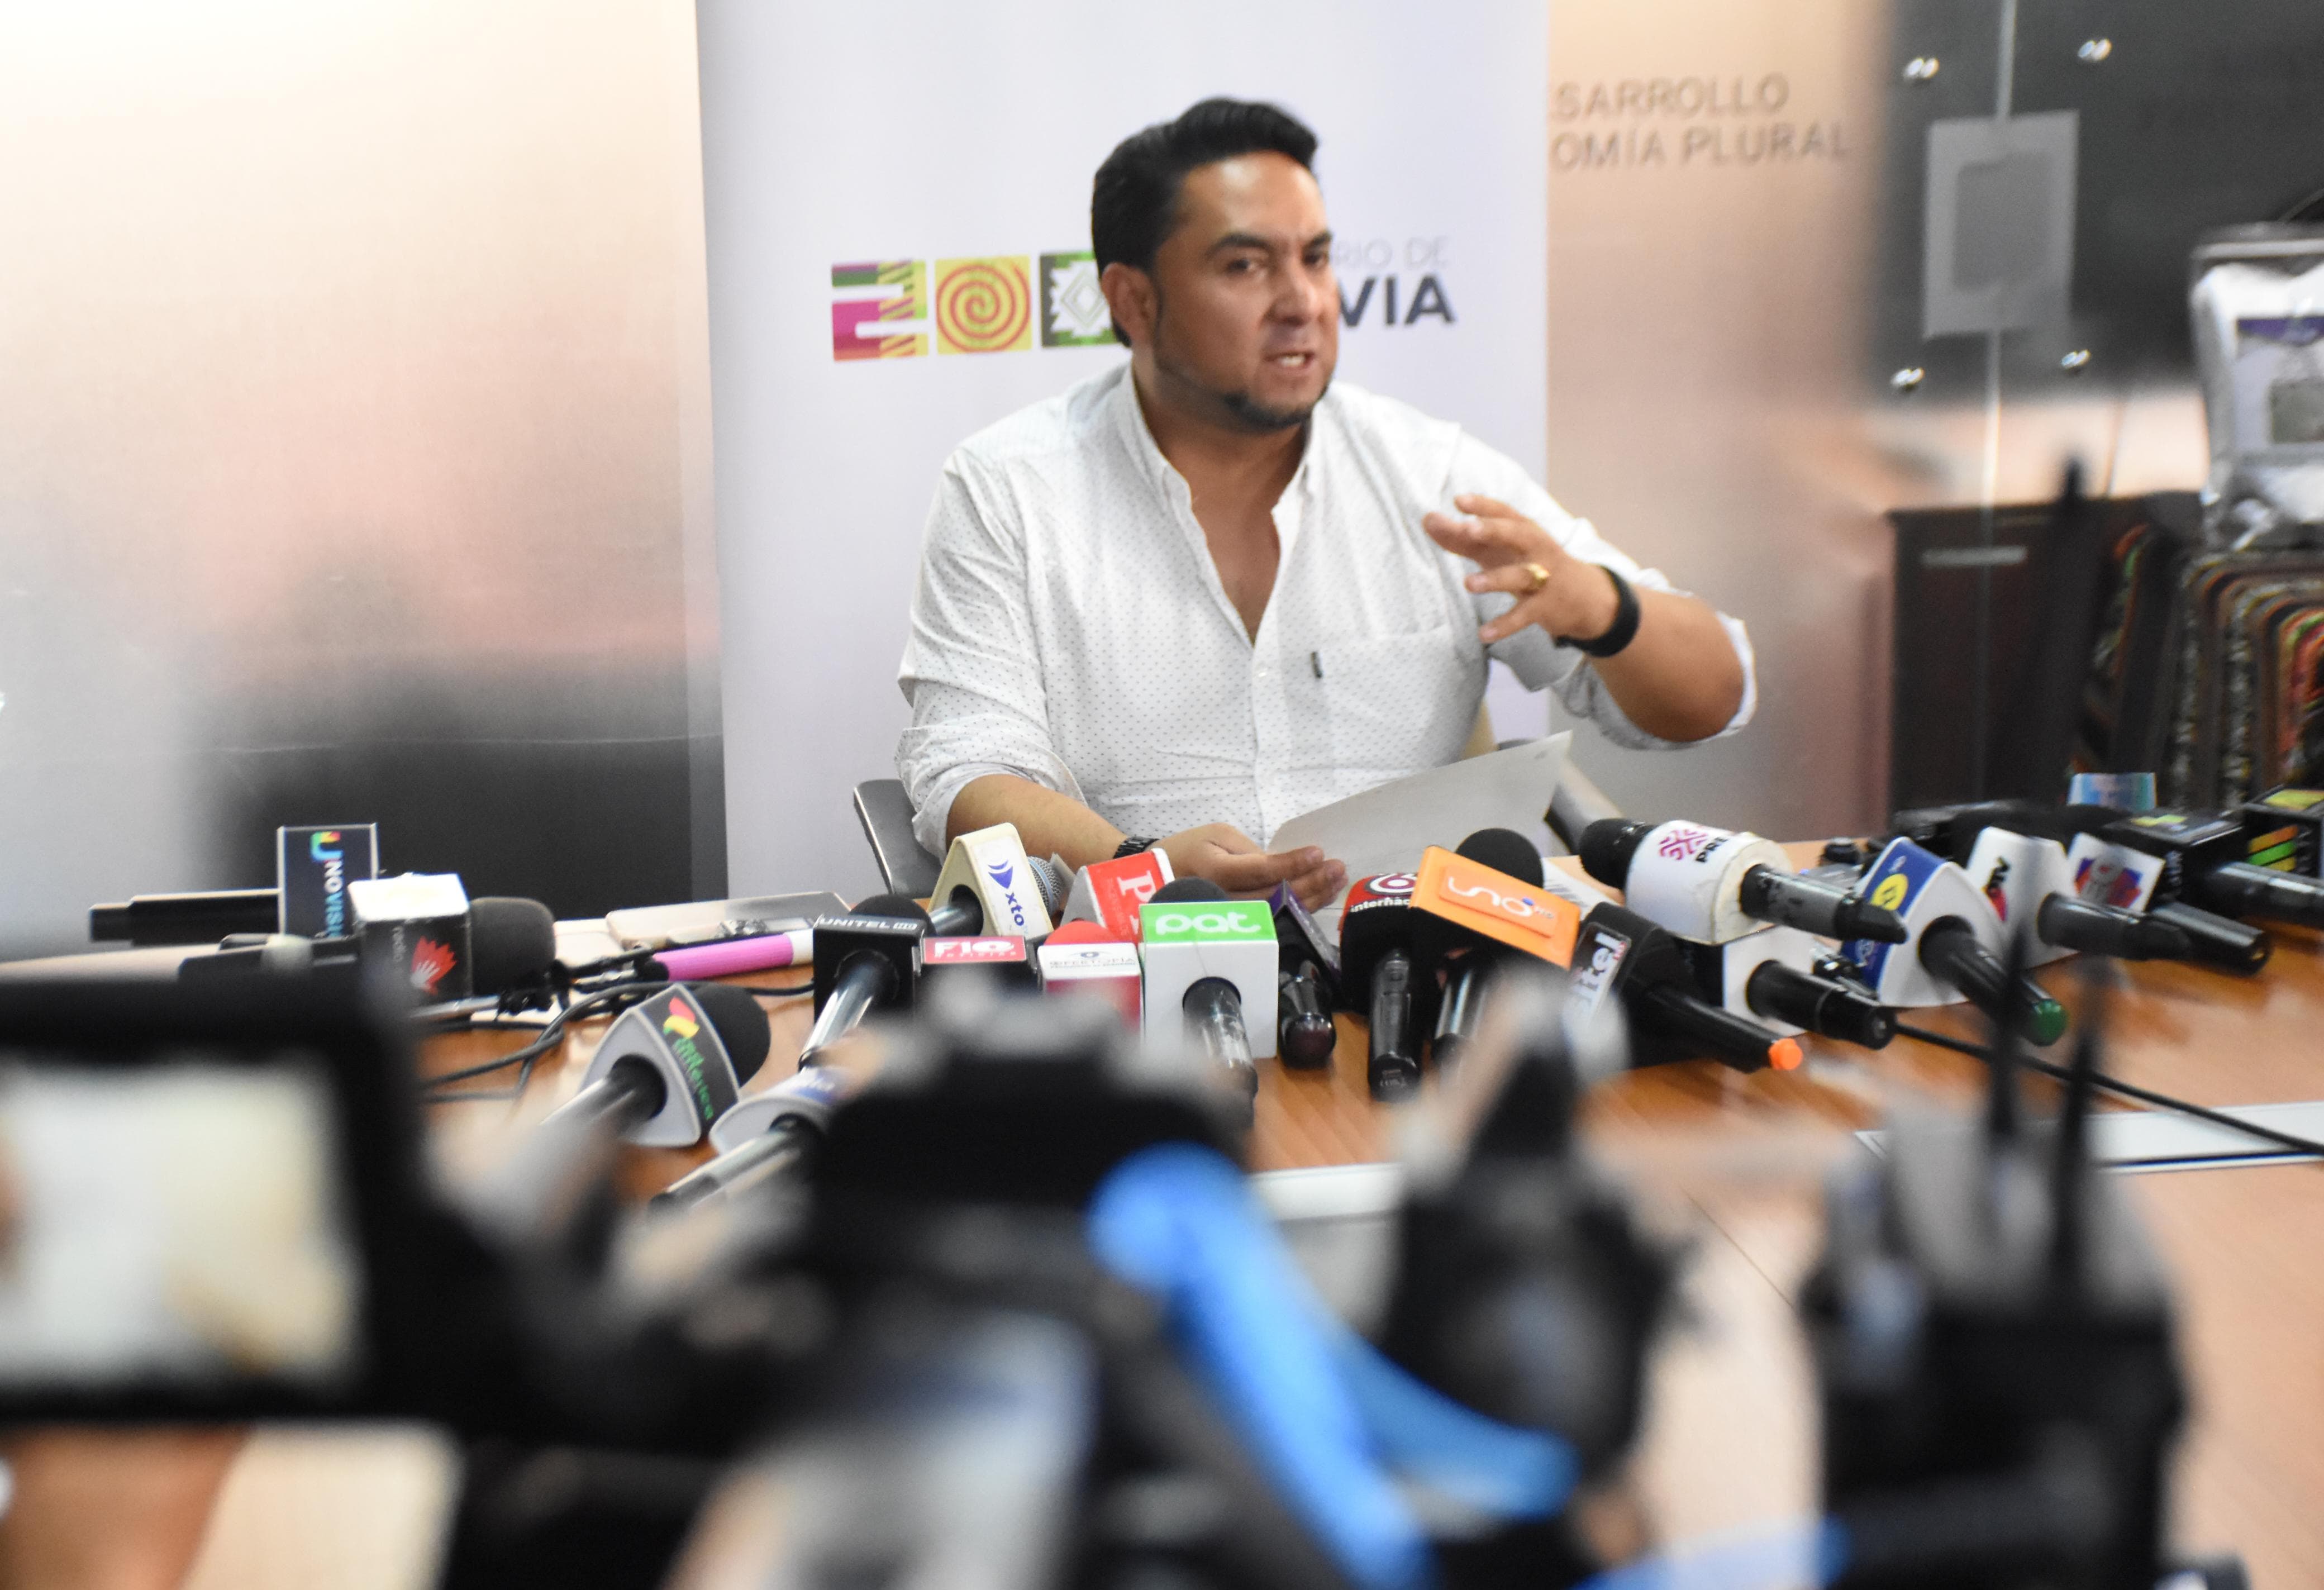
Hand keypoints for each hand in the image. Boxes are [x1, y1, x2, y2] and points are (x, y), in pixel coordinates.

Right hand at [1155, 824, 1346, 910]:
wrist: (1157, 878)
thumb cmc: (1190, 850)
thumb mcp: (1216, 835)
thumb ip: (1250, 851)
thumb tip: (1285, 867)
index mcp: (1215, 870)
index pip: (1260, 870)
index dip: (1290, 864)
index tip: (1318, 853)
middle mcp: (1224, 899)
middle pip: (1274, 896)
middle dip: (1310, 882)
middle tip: (1337, 868)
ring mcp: (1229, 919)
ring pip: (1277, 913)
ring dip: (1311, 898)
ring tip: (1335, 882)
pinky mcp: (1236, 927)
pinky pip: (1273, 923)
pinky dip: (1299, 911)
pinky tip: (1319, 899)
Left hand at [1423, 493, 1619, 645]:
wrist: (1582, 598)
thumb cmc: (1528, 565)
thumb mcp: (1497, 550)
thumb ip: (1462, 537)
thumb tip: (1427, 519)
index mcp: (1524, 531)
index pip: (1504, 513)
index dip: (1483, 506)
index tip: (1459, 500)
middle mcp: (1536, 549)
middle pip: (1517, 534)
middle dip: (1495, 530)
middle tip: (1468, 529)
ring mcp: (1543, 578)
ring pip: (1520, 576)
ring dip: (1495, 579)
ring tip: (1469, 584)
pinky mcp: (1545, 607)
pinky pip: (1523, 616)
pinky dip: (1504, 625)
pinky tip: (1483, 633)